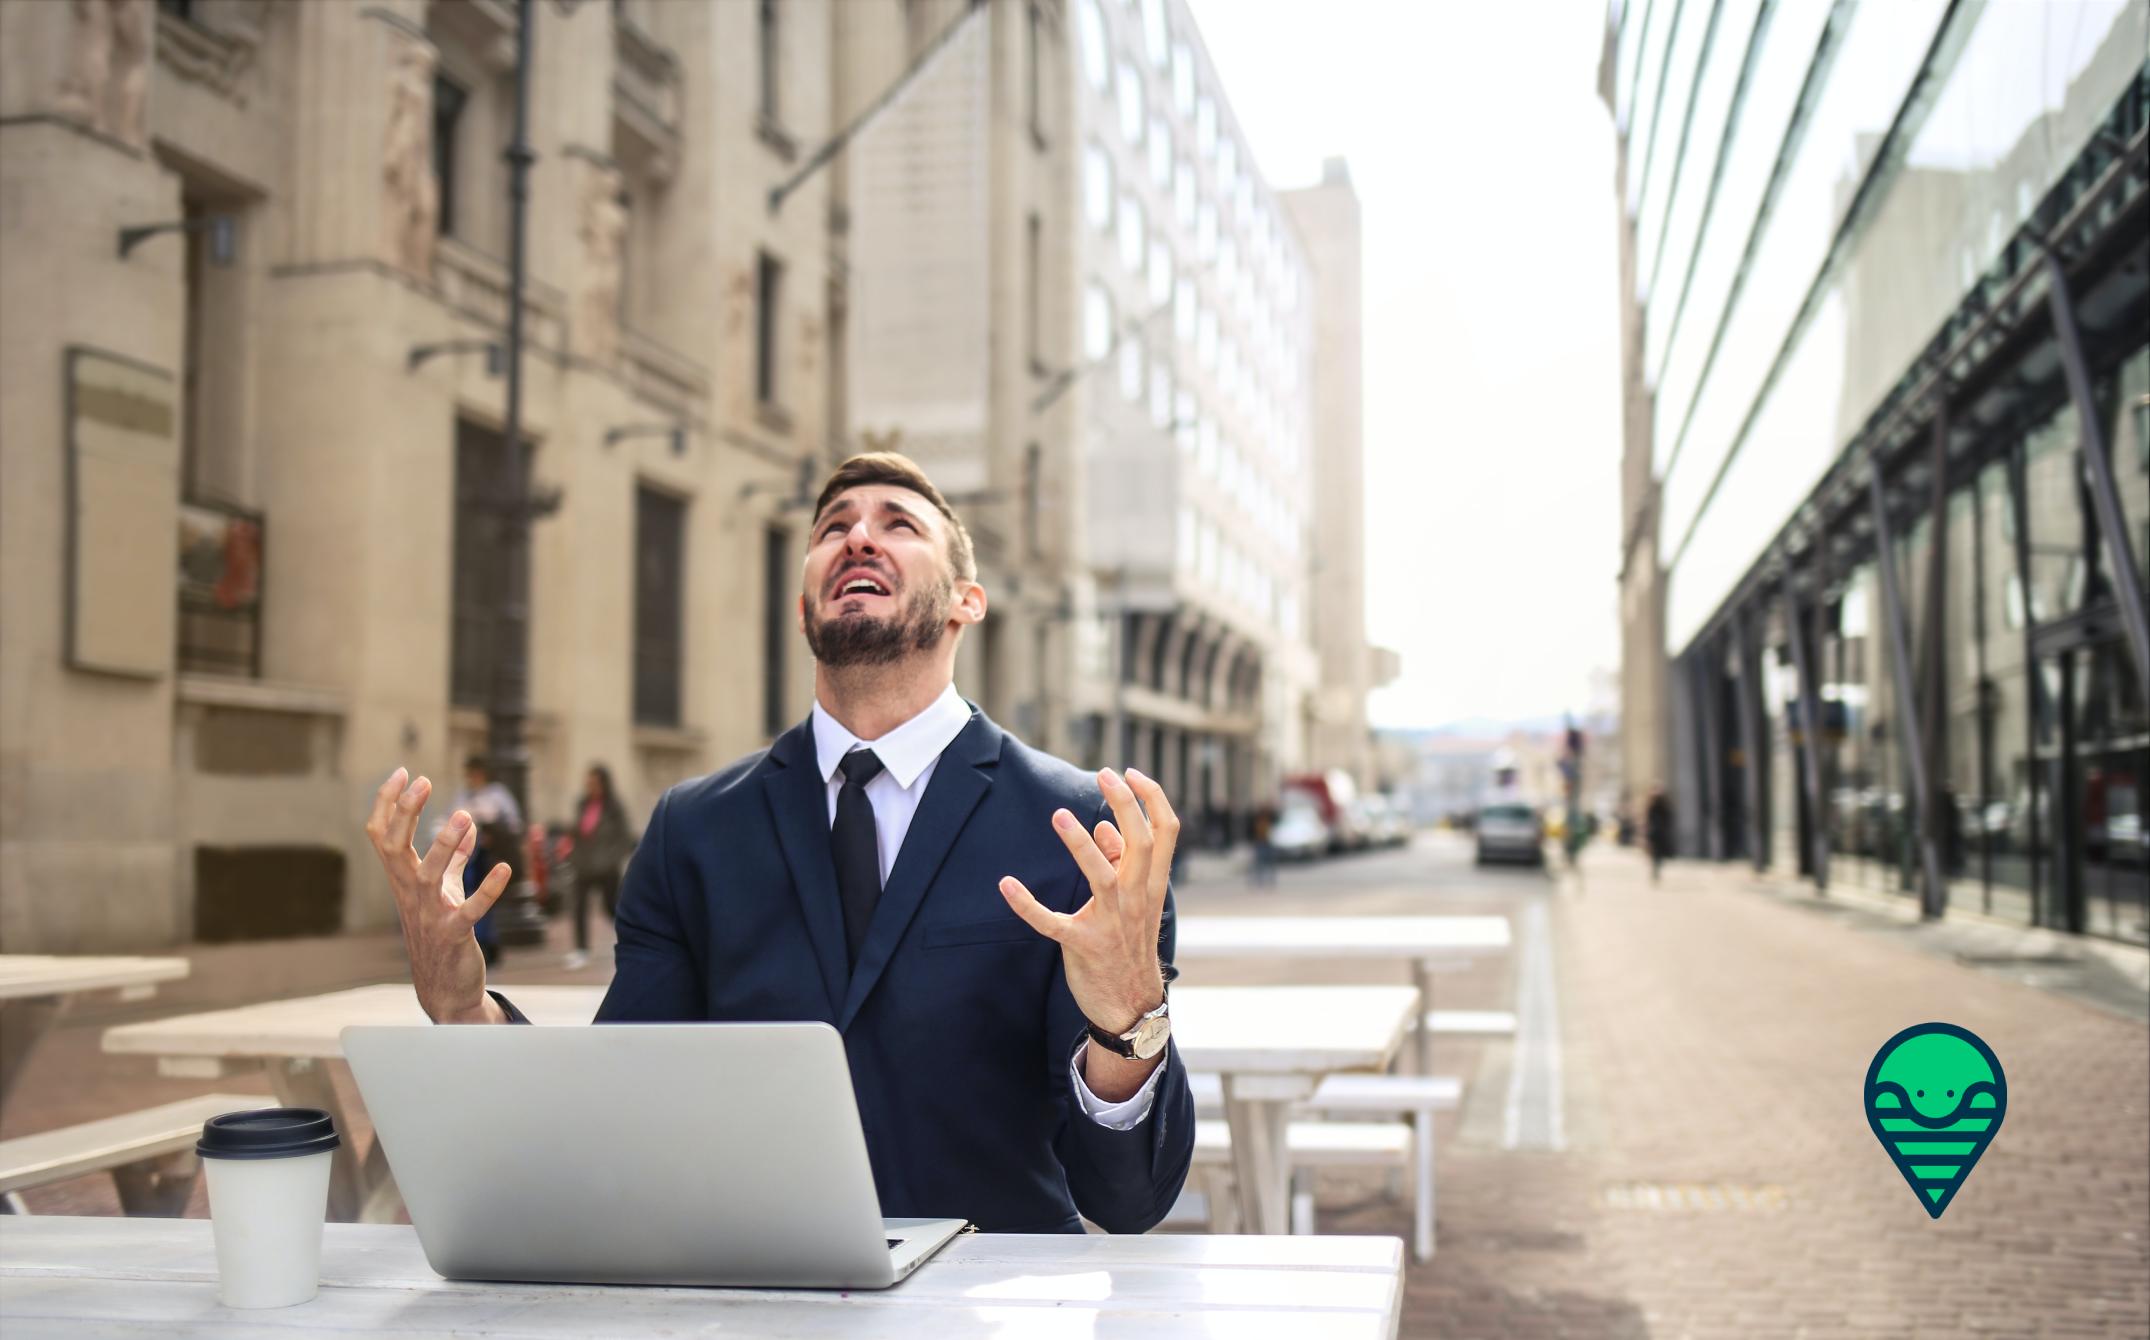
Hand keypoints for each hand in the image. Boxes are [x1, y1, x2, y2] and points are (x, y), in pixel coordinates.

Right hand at [363, 768, 509, 1023]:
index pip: (383, 836)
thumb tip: (467, 825)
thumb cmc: (441, 933)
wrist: (445, 989)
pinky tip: (504, 868)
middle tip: (422, 780)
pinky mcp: (454, 935)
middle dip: (406, 814)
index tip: (401, 771)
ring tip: (463, 815)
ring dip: (444, 845)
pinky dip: (486, 890)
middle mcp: (410, 895)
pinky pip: (469, 911)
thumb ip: (453, 859)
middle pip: (396, 848)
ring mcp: (430, 916)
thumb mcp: (445, 891)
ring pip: (428, 876)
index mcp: (403, 880)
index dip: (388, 804)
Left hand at [999, 767, 1175, 1040]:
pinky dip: (1028, 905)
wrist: (1131, 1005)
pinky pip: (1052, 922)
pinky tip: (1007, 884)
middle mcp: (1136, 899)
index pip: (1165, 833)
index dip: (1152, 798)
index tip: (1131, 773)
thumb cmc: (1129, 945)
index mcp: (1152, 885)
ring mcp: (1111, 923)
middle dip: (1125, 805)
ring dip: (1079, 844)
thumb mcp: (1136, 903)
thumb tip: (1104, 828)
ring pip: (1100, 876)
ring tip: (1059, 815)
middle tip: (1104, 774)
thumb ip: (1122, 865)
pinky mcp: (1082, 945)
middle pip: (1140, 843)